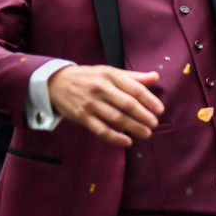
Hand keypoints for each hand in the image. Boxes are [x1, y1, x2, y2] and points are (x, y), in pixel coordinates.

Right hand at [48, 65, 162, 147]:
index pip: (134, 88)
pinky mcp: (82, 117)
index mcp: (111, 76)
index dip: (149, 100)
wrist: (56, 83)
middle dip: (143, 116)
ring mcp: (91, 104)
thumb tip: (156, 77)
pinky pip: (101, 130)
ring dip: (133, 128)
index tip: (160, 110)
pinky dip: (115, 138)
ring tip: (146, 134)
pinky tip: (127, 142)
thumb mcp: (109, 72)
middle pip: (127, 104)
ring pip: (116, 118)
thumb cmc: (89, 78)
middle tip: (154, 124)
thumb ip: (133, 77)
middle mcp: (101, 89)